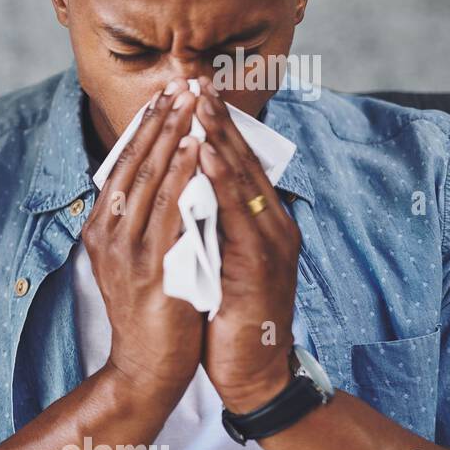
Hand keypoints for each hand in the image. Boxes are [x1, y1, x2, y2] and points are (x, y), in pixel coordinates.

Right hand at [82, 79, 203, 405]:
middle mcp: (106, 234)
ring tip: (191, 102)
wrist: (145, 369)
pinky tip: (197, 148)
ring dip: (172, 136)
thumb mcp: (138, 262)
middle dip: (159, 121)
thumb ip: (145, 226)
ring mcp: (124, 250)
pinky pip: (168, 208)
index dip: (145, 130)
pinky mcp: (148, 266)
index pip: (122, 168)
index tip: (165, 97)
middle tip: (181, 84)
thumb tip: (167, 186)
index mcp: (101, 230)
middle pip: (132, 164)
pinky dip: (182, 173)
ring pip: (148, 178)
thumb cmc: (150, 317)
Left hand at [192, 78, 299, 411]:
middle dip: (217, 120)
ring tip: (200, 104)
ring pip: (242, 178)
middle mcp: (270, 224)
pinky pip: (237, 212)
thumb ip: (205, 223)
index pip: (235, 163)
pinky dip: (221, 179)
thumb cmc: (226, 314)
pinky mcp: (260, 263)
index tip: (191, 91)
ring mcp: (269, 242)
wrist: (248, 368)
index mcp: (259, 221)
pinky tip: (203, 154)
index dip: (215, 126)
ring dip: (220, 138)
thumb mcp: (213, 257)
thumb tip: (179, 189)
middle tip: (196, 80)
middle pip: (242, 160)